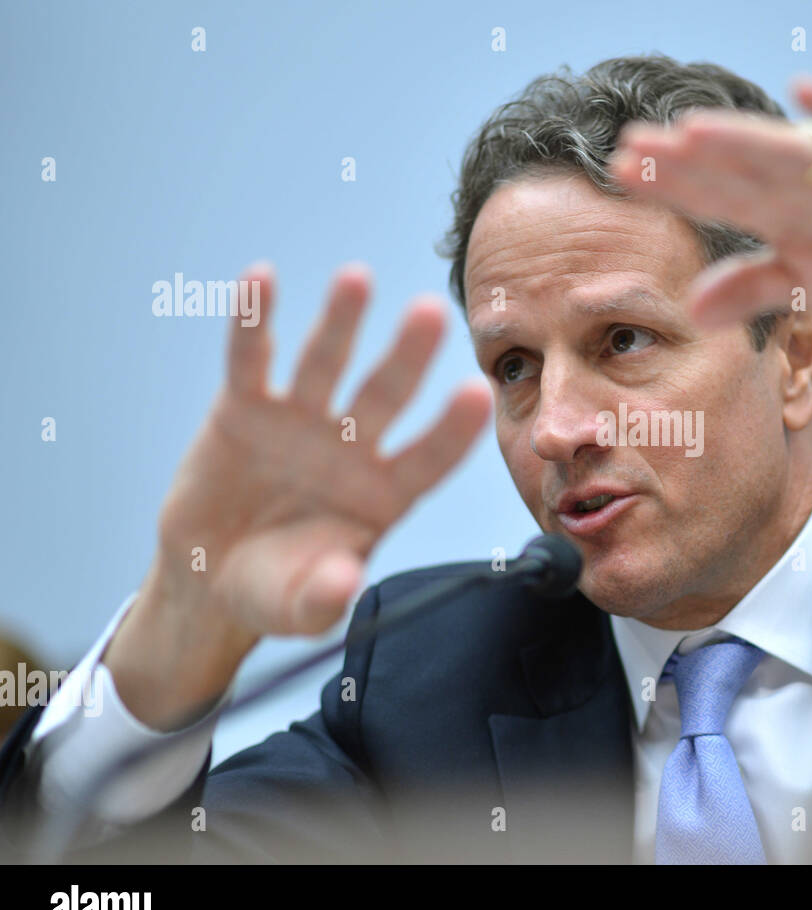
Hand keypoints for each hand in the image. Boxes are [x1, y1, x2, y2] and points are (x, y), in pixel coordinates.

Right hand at [105, 263, 490, 727]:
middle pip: (386, 395)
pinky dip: (253, 321)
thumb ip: (324, 598)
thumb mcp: (300, 607)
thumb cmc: (275, 591)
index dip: (451, 430)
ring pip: (326, 363)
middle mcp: (352, 448)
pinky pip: (251, 360)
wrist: (211, 576)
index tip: (478, 394)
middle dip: (407, 355)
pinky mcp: (246, 408)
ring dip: (339, 322)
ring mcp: (301, 421)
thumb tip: (342, 583)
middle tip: (433, 312)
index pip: (429, 457)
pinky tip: (261, 279)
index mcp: (385, 494)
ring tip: (356, 278)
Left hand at [607, 74, 811, 325]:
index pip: (713, 197)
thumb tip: (692, 311)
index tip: (620, 175)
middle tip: (632, 149)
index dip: (669, 188)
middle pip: (735, 170)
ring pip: (785, 153)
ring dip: (741, 141)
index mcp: (778, 210)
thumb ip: (754, 290)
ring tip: (692, 130)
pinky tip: (806, 92)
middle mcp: (801, 183)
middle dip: (685, 163)